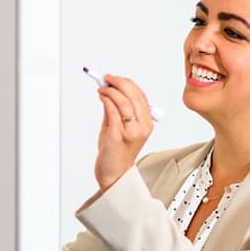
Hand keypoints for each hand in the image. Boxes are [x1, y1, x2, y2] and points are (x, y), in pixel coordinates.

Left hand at [93, 74, 153, 189]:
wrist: (115, 172)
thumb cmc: (118, 150)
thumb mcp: (121, 126)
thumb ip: (117, 109)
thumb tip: (110, 91)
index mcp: (147, 123)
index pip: (141, 96)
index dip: (127, 83)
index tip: (114, 78)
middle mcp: (142, 127)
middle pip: (134, 96)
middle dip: (119, 83)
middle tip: (107, 78)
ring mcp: (131, 131)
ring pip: (124, 102)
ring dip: (111, 91)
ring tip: (102, 89)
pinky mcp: (118, 135)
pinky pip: (113, 111)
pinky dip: (106, 100)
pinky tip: (102, 97)